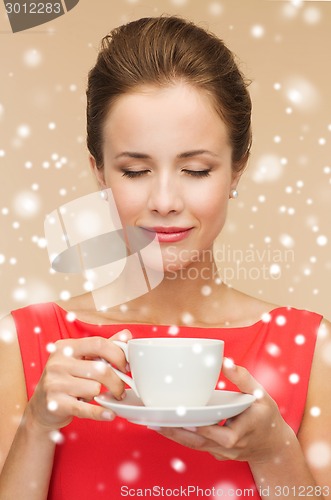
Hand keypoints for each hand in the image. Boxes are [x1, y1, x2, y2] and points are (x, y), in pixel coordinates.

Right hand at [25, 329, 131, 431]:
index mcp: (65, 346)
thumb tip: (126, 335)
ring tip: (92, 395)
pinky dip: (100, 412)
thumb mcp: (81, 359)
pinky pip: (85, 409)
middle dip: (116, 382)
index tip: (126, 366)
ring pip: (95, 388)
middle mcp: (58, 362)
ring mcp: (55, 383)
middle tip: (120, 390)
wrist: (41, 406)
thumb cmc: (66, 378)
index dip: (118, 355)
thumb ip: (103, 348)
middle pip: (100, 369)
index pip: (99, 344)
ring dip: (100, 394)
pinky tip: (109, 414)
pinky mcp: (56, 404)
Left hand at [156, 359, 294, 464]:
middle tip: (156, 420)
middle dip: (177, 432)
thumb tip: (224, 360)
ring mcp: (222, 452)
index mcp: (242, 432)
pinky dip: (181, 436)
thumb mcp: (261, 394)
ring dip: (174, 435)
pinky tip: (166, 426)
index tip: (186, 418)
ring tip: (153, 422)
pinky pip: (197, 445)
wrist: (273, 445)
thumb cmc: (266, 416)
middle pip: (200, 442)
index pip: (221, 435)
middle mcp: (230, 447)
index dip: (203, 428)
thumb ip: (243, 378)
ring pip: (194, 446)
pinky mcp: (216, 452)